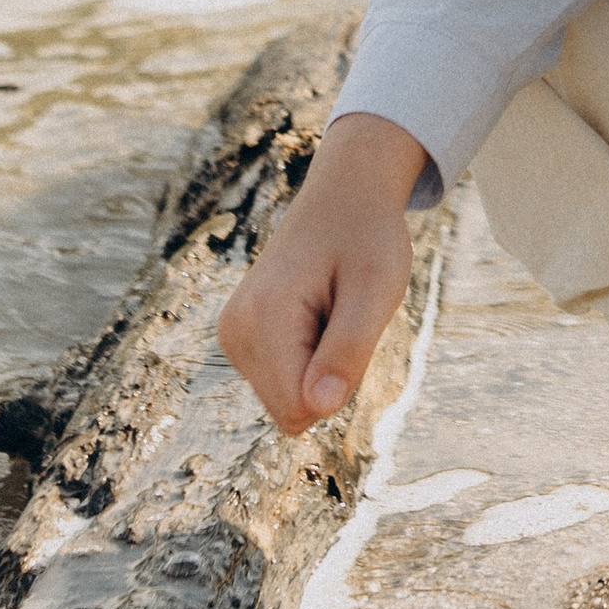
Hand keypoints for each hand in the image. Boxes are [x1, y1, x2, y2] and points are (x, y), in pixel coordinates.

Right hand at [217, 109, 428, 433]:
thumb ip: (348, 350)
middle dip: (328, 379)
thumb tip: (319, 409)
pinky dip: (307, 359)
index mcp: (263, 319)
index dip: (341, 384)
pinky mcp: (239, 337)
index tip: (350, 328)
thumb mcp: (377, 290)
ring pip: (286, 400)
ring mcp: (232, 334)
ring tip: (331, 312)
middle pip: (291, 411)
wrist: (343, 196)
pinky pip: (281, 382)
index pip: (300, 409)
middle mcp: (234, 331)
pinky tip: (316, 314)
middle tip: (343, 318)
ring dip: (319, 368)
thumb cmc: (367, 239)